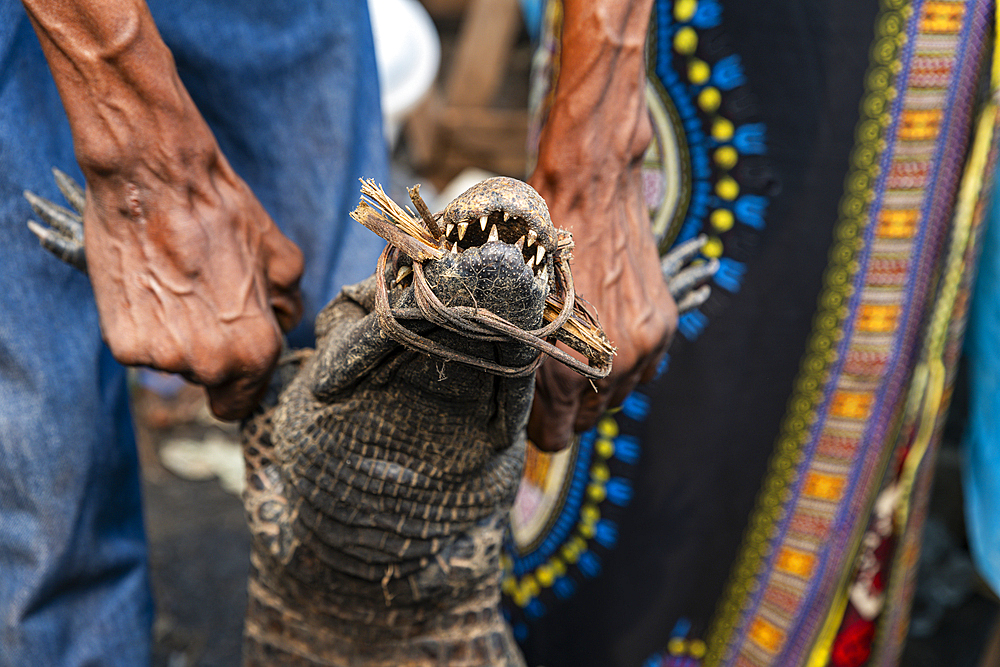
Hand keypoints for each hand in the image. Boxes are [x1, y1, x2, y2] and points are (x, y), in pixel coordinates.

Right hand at [82, 151, 302, 419]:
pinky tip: (149, 285)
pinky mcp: (121, 344)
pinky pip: (138, 346)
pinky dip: (141, 324)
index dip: (240, 384)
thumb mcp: (282, 258)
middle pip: (207, 382)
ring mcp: (162, 358)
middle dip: (208, 351)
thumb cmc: (224, 215)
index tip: (232, 359)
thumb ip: (289, 304)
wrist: (154, 181)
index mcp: (256, 351)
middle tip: (203, 301)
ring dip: (174, 336)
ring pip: (171, 364)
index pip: (242, 403)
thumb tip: (284, 322)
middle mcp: (210, 365)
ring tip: (176, 285)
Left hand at [526, 0, 674, 451]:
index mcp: (565, 369)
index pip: (555, 437)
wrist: (591, 187)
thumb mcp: (511, 307)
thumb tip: (523, 400)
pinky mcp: (664, 325)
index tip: (532, 408)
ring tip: (577, 348)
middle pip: (591, 419)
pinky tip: (605, 332)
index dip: (539, 426)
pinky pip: (646, 367)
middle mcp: (612, 366)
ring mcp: (645, 346)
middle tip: (550, 374)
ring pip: (621, 393)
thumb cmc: (537, 240)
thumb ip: (518, 363)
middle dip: (569, 404)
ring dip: (599, 382)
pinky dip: (626, 359)